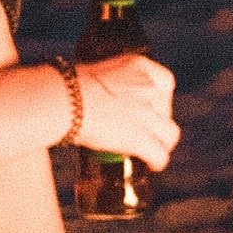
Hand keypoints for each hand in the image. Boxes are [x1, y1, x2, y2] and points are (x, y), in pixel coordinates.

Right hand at [61, 53, 178, 164]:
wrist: (62, 100)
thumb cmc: (68, 87)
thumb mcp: (100, 72)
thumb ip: (115, 83)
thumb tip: (109, 99)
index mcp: (141, 67)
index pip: (166, 83)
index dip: (161, 100)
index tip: (152, 109)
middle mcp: (149, 88)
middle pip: (166, 111)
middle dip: (158, 123)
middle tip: (144, 131)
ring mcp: (146, 113)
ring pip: (169, 135)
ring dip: (162, 144)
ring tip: (152, 151)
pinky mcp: (139, 138)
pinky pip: (159, 155)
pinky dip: (157, 162)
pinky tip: (151, 164)